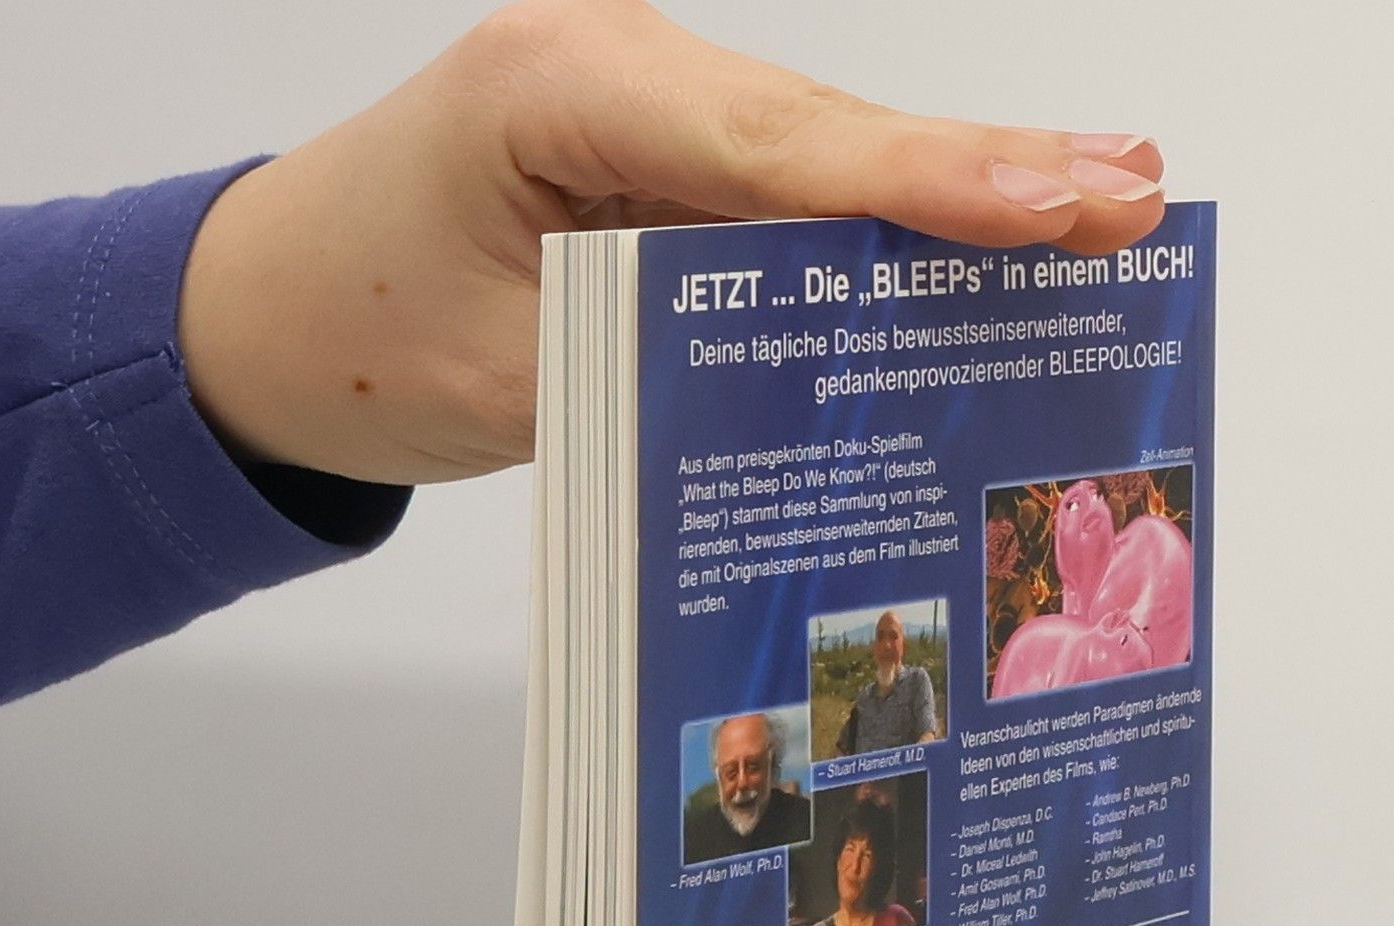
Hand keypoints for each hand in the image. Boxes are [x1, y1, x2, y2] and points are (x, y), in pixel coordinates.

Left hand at [177, 0, 1164, 483]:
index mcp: (560, 89)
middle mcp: (618, 76)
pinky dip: (886, 226)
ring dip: (960, 191)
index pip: (777, 145)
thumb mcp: (507, 380)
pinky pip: (789, 201)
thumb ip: (660, 364)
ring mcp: (643, 118)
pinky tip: (983, 234)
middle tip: (1134, 191)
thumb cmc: (348, 332)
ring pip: (827, 160)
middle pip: (831, 132)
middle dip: (987, 171)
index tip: (1054, 204)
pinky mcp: (656, 172)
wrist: (260, 316)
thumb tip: (819, 377)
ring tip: (1103, 199)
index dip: (927, 183)